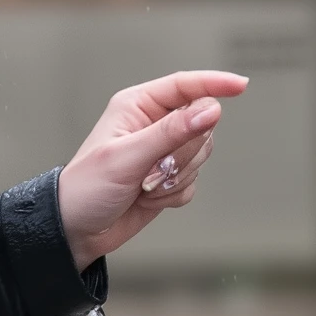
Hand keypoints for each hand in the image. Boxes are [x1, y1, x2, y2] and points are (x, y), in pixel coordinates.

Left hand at [57, 69, 247, 272]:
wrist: (75, 232)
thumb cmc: (86, 189)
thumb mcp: (126, 157)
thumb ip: (170, 133)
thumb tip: (211, 110)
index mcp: (138, 106)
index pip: (185, 85)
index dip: (214, 84)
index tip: (241, 86)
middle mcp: (153, 124)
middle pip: (201, 125)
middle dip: (184, 153)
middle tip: (152, 170)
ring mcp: (162, 151)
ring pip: (201, 154)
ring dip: (177, 176)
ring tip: (144, 187)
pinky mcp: (168, 177)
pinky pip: (193, 181)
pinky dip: (174, 194)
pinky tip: (148, 199)